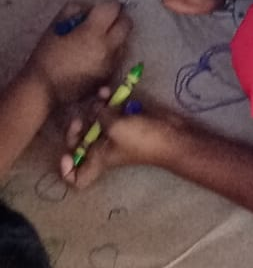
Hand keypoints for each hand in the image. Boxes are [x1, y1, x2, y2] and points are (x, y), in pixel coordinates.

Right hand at [23, 1, 131, 106]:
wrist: (43, 90)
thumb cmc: (45, 58)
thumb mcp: (54, 29)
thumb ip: (71, 12)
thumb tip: (86, 8)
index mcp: (92, 32)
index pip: (113, 8)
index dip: (108, 5)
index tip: (101, 8)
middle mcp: (107, 47)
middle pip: (127, 24)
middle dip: (119, 18)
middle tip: (106, 21)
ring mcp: (110, 63)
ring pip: (124, 42)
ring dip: (116, 37)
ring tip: (99, 40)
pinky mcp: (109, 76)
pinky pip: (118, 58)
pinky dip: (112, 53)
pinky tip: (97, 55)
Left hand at [61, 99, 175, 188]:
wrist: (171, 136)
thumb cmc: (140, 139)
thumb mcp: (115, 127)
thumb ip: (99, 114)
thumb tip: (94, 105)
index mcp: (97, 159)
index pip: (76, 177)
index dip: (67, 169)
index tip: (67, 154)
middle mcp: (102, 148)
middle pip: (81, 144)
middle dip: (77, 129)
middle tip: (80, 119)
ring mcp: (115, 134)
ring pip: (96, 123)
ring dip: (96, 109)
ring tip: (100, 95)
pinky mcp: (128, 121)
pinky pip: (112, 112)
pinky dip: (110, 102)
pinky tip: (110, 90)